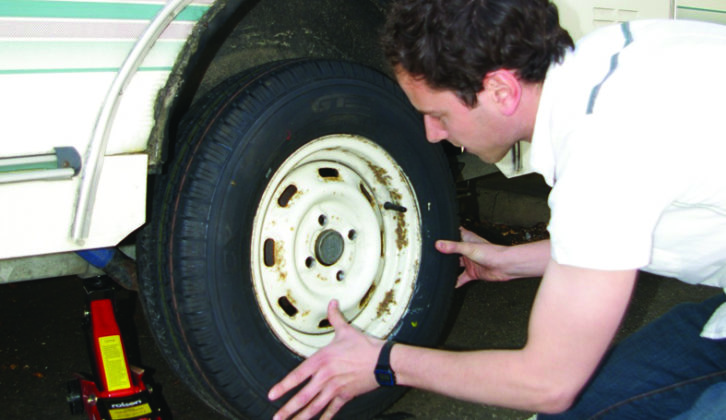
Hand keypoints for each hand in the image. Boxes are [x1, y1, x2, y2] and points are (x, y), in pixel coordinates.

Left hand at [268, 300, 383, 419]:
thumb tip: (331, 304)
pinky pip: (332, 409)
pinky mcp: (346, 395)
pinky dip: (325, 418)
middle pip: (303, 396)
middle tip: (277, 417)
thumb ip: (334, 318)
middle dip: (288, 409)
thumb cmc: (365, 347)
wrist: (383, 361)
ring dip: (301, 417)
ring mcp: (335, 388)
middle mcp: (326, 376)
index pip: (297, 375)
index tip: (272, 395)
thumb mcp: (346, 331)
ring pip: (315, 406)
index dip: (283, 386)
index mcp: (322, 360)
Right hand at [435, 227, 511, 285]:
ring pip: (456, 265)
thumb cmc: (493, 253)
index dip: (444, 235)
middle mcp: (467, 250)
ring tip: (437, 270)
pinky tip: (450, 284)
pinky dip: (456, 281)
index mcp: (467, 239)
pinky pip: (462, 278)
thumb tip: (438, 245)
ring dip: (449, 268)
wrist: (505, 266)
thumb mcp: (468, 248)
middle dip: (444, 253)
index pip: (453, 234)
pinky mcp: (473, 273)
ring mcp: (470, 262)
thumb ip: (452, 247)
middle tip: (431, 255)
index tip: (434, 236)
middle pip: (452, 251)